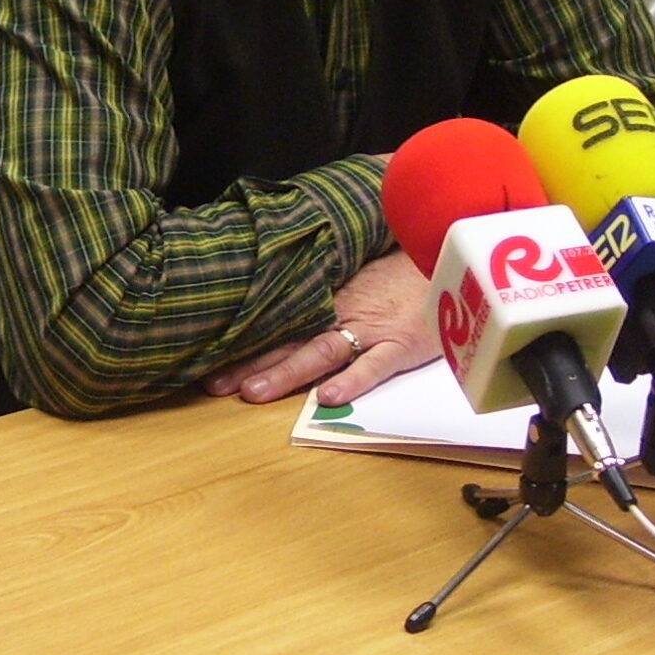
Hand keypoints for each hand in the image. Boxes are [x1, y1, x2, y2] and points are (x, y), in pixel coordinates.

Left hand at [201, 249, 436, 405]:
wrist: (448, 257)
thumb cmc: (401, 268)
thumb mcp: (355, 272)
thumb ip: (323, 289)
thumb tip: (280, 298)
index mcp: (327, 298)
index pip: (278, 321)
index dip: (243, 340)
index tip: (206, 357)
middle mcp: (340, 313)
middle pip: (288, 340)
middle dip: (249, 364)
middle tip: (213, 384)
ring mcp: (370, 329)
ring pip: (321, 352)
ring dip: (286, 373)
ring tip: (253, 393)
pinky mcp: (401, 343)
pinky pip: (375, 364)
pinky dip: (353, 380)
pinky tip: (330, 398)